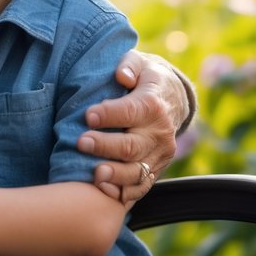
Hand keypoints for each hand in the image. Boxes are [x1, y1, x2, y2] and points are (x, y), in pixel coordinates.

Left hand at [79, 50, 189, 203]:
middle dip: (106, 146)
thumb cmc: (146, 78)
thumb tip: (121, 75)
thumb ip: (129, 65)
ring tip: (95, 174)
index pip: (132, 111)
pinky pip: (141, 186)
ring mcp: (159, 154)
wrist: (173, 100)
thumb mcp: (140, 63)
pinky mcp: (155, 169)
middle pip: (132, 145)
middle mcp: (159, 132)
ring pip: (137, 170)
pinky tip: (105, 190)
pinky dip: (124, 192)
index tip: (88, 115)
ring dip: (116, 174)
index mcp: (153, 105)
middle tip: (82, 143)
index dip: (110, 114)